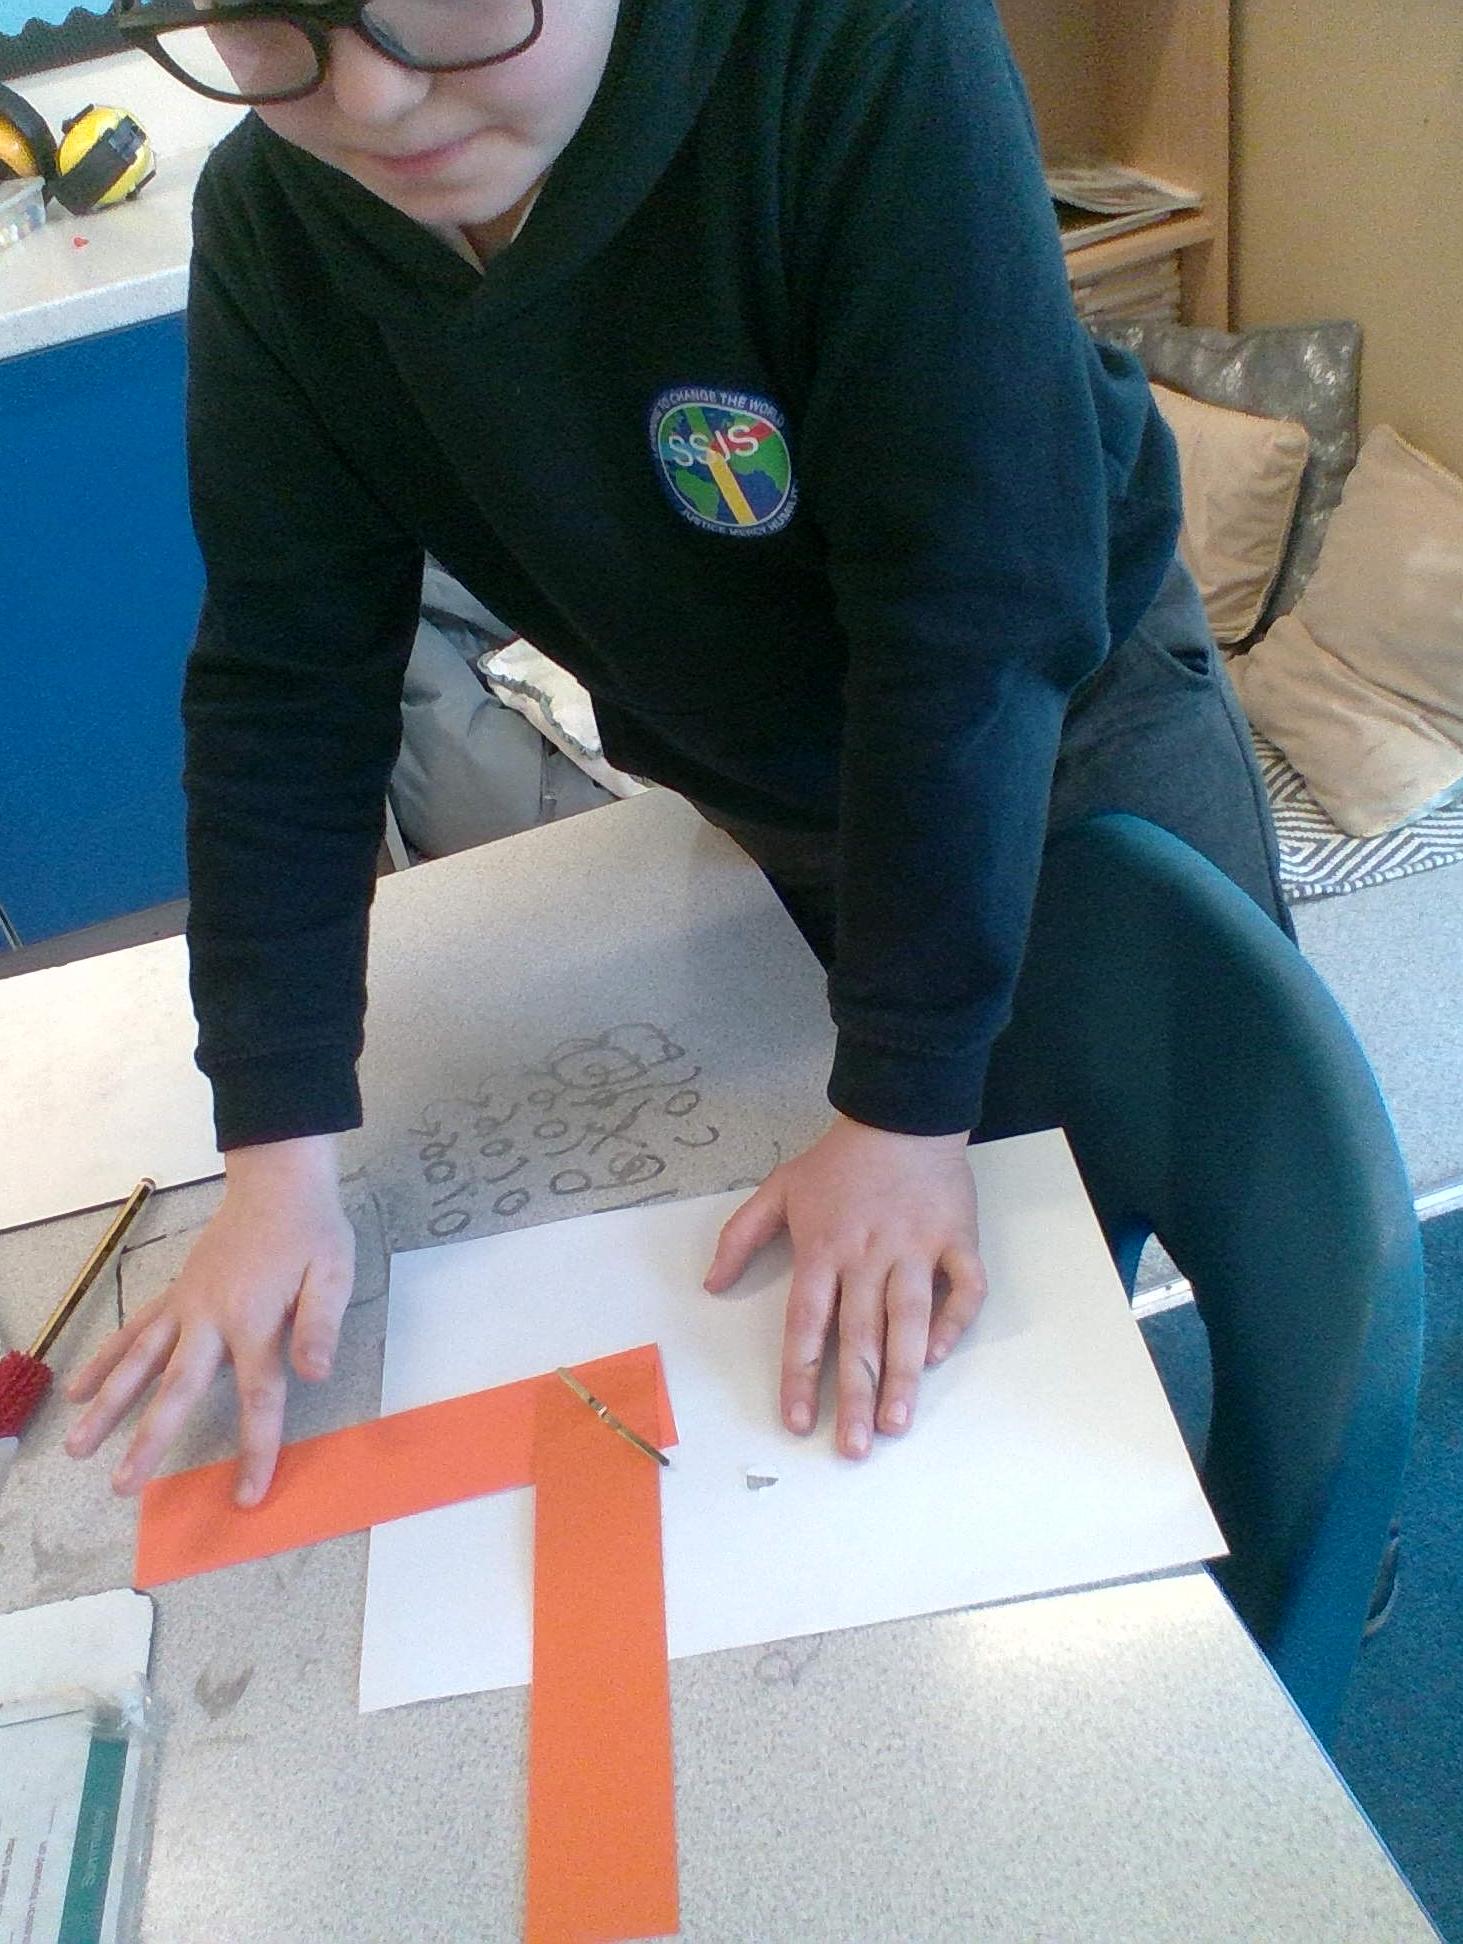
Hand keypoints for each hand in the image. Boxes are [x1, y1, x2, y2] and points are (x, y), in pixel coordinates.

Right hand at [64, 1135, 353, 1505]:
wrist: (278, 1181)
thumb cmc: (311, 1230)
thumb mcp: (333, 1272)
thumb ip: (320, 1324)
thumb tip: (314, 1374)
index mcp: (254, 1321)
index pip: (259, 1396)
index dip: (256, 1447)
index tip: (246, 1495)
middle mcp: (211, 1318)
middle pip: (178, 1389)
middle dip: (150, 1440)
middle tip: (122, 1486)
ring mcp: (186, 1306)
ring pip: (139, 1362)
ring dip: (108, 1405)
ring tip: (78, 1447)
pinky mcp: (175, 1294)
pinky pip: (134, 1330)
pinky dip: (105, 1359)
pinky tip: (78, 1389)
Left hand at [704, 1114, 985, 1457]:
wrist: (902, 1115)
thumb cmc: (839, 1160)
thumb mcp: (778, 1188)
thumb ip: (741, 1236)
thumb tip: (711, 1282)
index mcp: (822, 1248)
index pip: (807, 1324)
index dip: (800, 1375)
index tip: (797, 1422)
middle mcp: (867, 1256)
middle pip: (858, 1335)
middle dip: (853, 1395)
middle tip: (852, 1448)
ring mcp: (915, 1248)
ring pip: (908, 1320)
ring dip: (902, 1375)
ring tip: (895, 1425)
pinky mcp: (956, 1239)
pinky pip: (962, 1288)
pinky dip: (953, 1322)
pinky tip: (937, 1356)